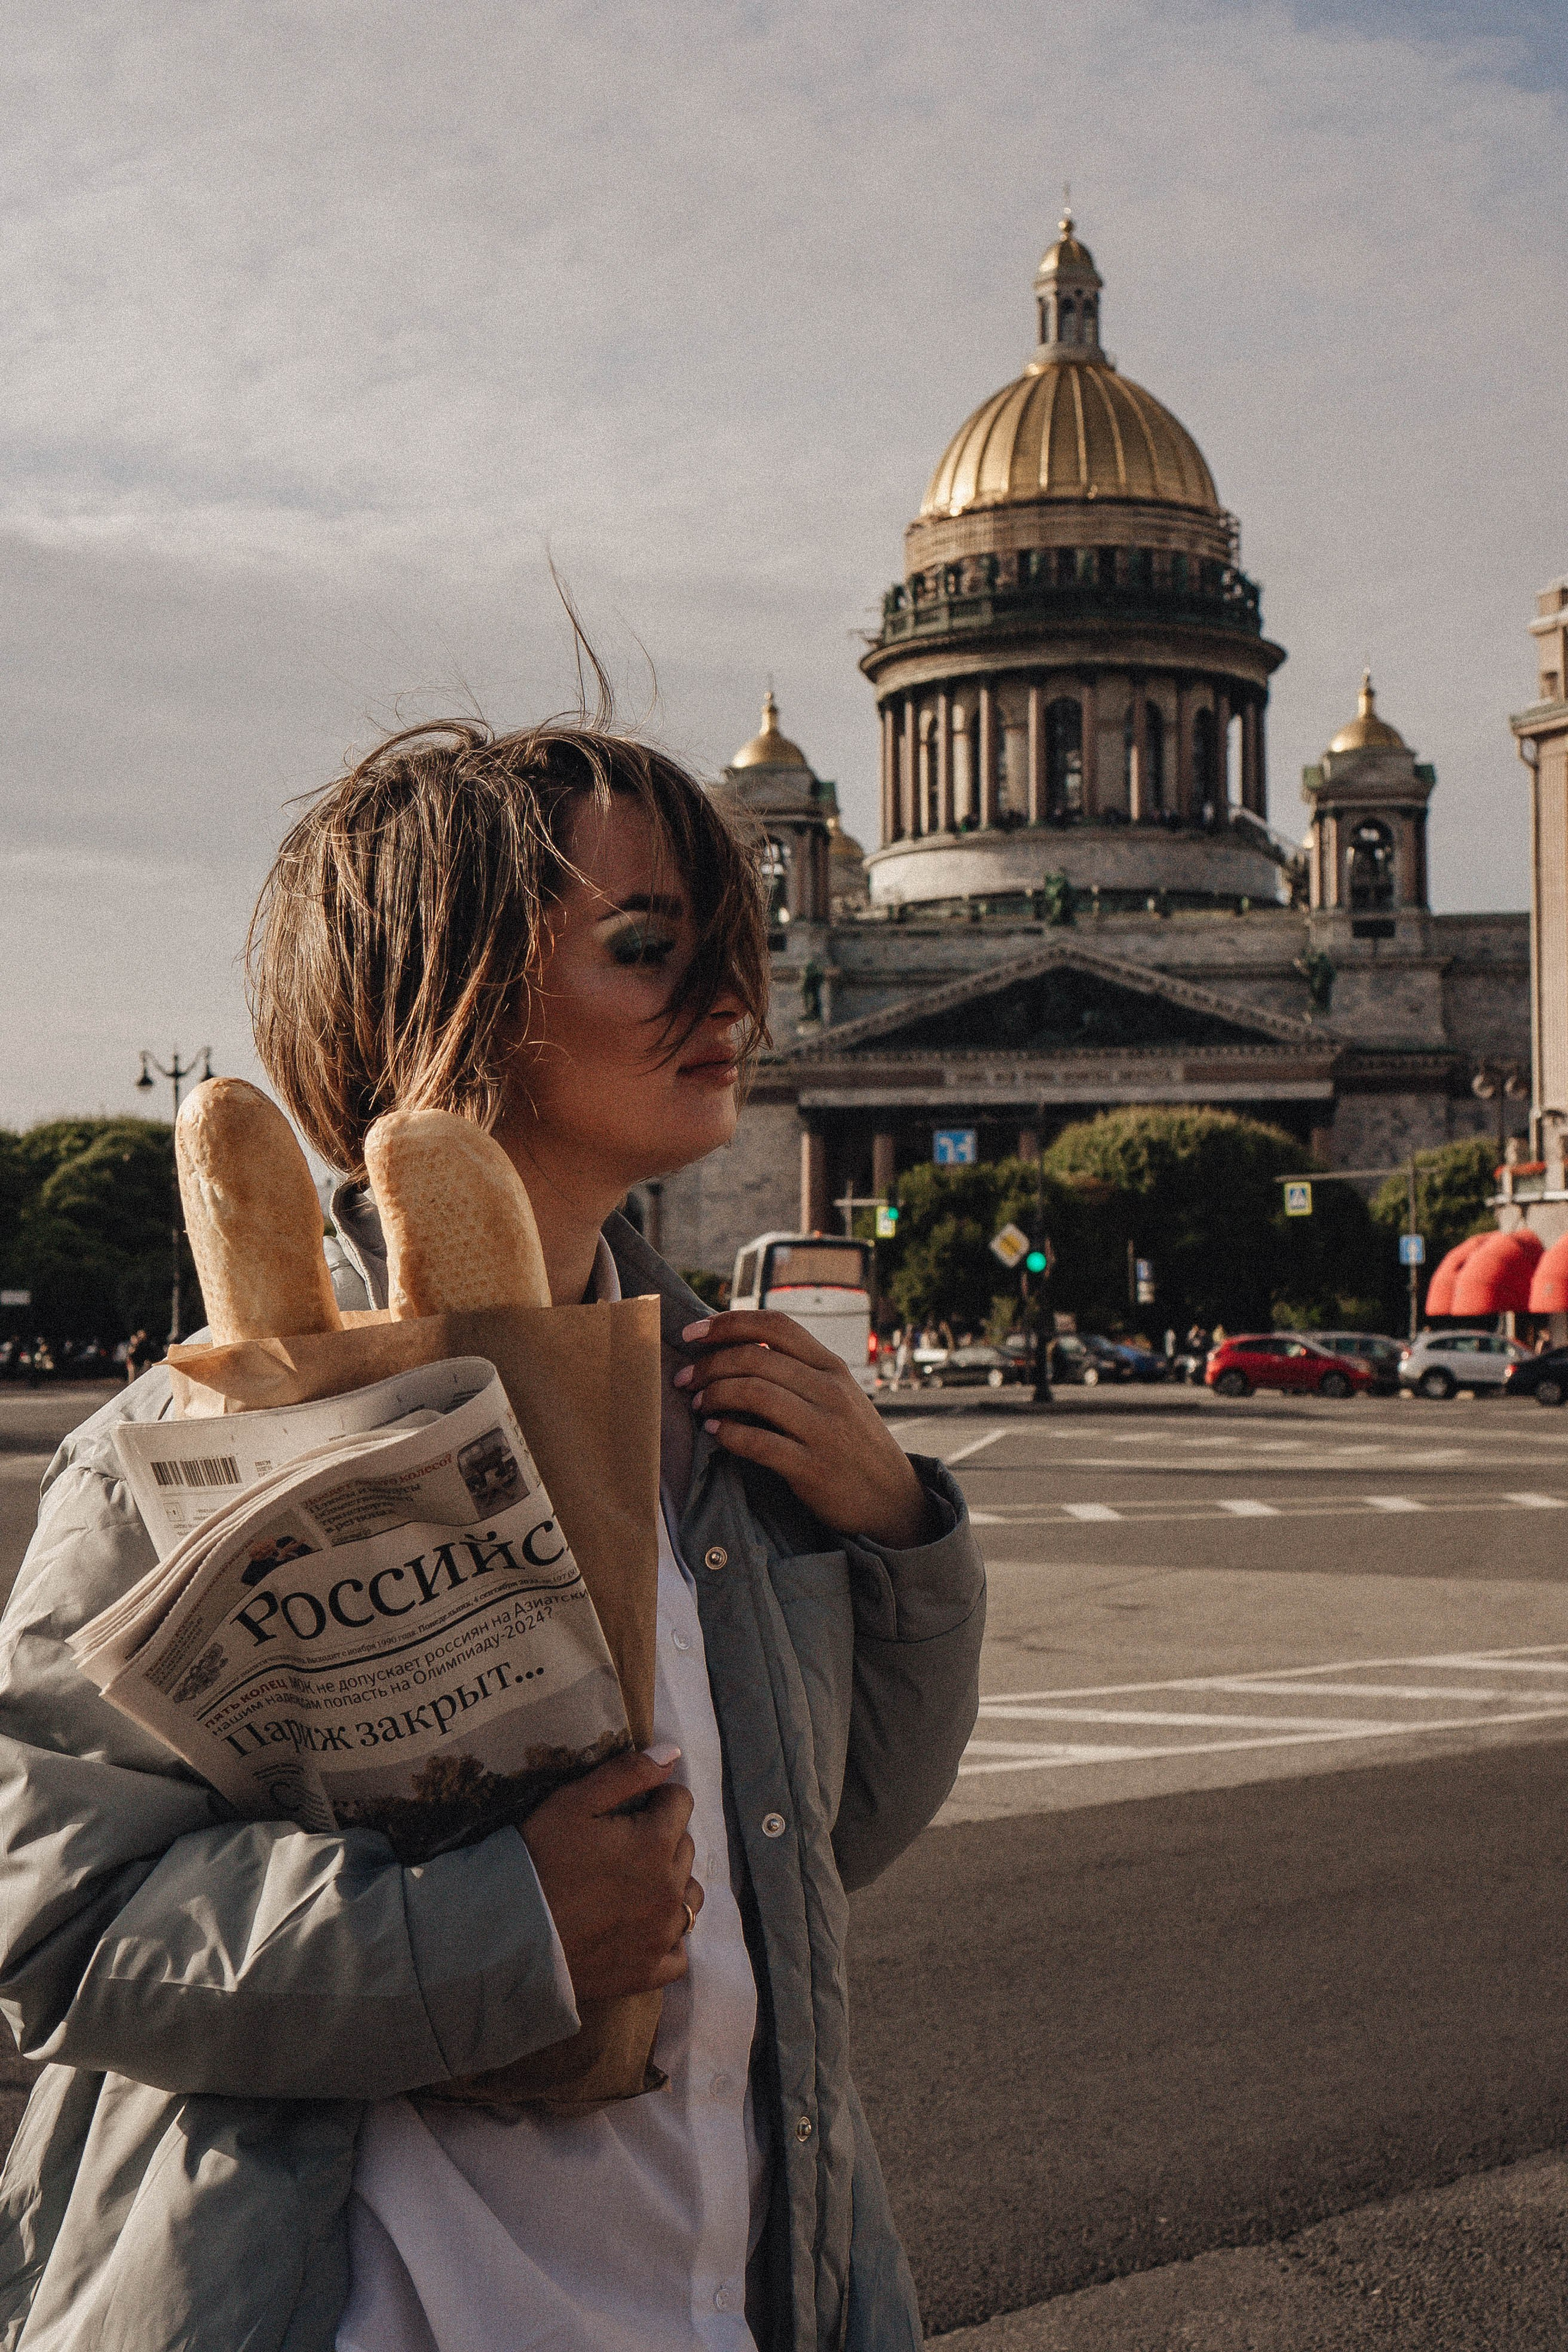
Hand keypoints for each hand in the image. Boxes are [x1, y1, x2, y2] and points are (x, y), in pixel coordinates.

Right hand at [521, 1745, 703, 2002]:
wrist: (510, 1935)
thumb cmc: (538, 1861)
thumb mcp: (573, 1802)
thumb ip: (627, 1774)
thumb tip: (672, 1753)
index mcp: (656, 1842)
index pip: (680, 1803)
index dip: (655, 1799)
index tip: (630, 1809)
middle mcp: (670, 1888)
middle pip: (685, 1848)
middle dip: (663, 1839)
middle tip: (622, 1847)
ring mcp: (663, 1933)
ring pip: (689, 1897)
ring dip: (671, 1885)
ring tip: (635, 1886)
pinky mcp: (649, 1971)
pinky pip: (679, 1951)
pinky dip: (667, 1939)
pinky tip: (642, 1930)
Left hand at [676, 1310, 935, 1549]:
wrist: (893, 1500)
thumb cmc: (853, 1443)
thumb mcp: (838, 1395)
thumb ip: (798, 1371)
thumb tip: (738, 1348)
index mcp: (832, 1367)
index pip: (776, 1325)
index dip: (728, 1322)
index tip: (693, 1331)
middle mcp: (830, 1391)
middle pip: (756, 1357)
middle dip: (709, 1364)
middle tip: (685, 1379)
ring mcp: (824, 1429)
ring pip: (754, 1393)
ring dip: (715, 1395)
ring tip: (699, 1405)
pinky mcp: (814, 1468)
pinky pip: (759, 1442)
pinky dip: (730, 1434)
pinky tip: (716, 1433)